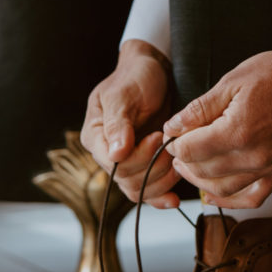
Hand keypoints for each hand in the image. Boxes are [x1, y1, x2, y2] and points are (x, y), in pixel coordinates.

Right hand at [80, 39, 181, 206]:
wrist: (153, 72)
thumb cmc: (136, 77)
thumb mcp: (124, 95)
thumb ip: (118, 124)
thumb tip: (116, 154)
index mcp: (94, 136)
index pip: (112, 163)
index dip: (137, 157)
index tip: (156, 137)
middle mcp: (106, 153)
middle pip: (126, 180)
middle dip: (153, 167)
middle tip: (170, 145)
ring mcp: (124, 161)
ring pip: (138, 190)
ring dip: (161, 180)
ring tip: (177, 159)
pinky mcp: (142, 165)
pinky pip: (146, 190)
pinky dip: (161, 196)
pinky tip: (173, 200)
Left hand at [163, 43, 271, 207]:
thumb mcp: (231, 82)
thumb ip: (199, 108)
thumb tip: (172, 126)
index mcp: (236, 132)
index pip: (190, 150)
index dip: (175, 143)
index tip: (172, 134)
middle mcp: (252, 157)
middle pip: (202, 171)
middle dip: (184, 160)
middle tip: (178, 147)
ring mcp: (267, 168)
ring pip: (221, 189)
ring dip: (199, 181)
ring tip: (190, 166)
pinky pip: (251, 199)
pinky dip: (229, 201)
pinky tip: (213, 194)